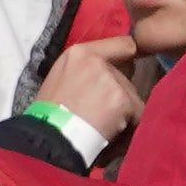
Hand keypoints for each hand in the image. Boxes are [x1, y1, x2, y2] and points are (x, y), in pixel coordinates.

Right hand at [31, 34, 145, 149]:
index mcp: (79, 53)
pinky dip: (130, 126)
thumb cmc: (48, 115)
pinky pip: (138, 113)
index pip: (122, 45)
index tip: (123, 73)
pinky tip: (112, 134)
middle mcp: (97, 61)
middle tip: (103, 113)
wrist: (49, 139)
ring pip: (132, 95)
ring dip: (124, 112)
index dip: (125, 61)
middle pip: (125, 75)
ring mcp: (111, 80)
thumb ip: (84, 71)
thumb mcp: (60, 79)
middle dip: (119, 93)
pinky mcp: (123, 100)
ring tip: (104, 127)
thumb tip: (104, 77)